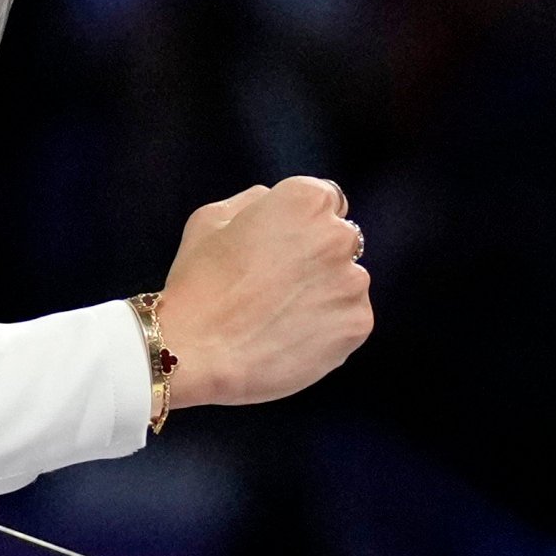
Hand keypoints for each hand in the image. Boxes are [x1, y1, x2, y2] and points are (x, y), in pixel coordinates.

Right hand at [150, 177, 372, 410]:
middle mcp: (337, 235)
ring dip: (325, 293)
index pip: (327, 200)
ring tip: (281, 317)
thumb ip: (254, 201)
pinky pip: (351, 319)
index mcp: (305, 200)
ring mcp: (352, 282)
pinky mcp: (357, 324)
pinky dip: (329, 329)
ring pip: (348, 282)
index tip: (284, 247)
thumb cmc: (198, 285)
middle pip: (341, 241)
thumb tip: (274, 201)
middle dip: (317, 257)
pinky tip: (292, 337)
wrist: (197, 354)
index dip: (303, 225)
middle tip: (278, 286)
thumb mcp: (211, 220)